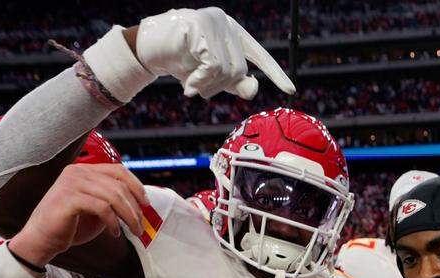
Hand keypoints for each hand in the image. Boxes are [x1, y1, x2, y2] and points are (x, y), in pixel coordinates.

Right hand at [8, 164, 147, 266]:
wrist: (41, 240)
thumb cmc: (69, 225)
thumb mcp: (95, 208)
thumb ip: (112, 200)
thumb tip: (140, 201)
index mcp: (84, 170)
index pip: (118, 170)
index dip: (136, 186)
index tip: (146, 204)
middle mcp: (77, 172)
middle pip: (118, 185)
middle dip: (134, 207)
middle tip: (140, 225)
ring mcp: (71, 184)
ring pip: (113, 196)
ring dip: (128, 216)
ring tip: (132, 231)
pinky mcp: (68, 199)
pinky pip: (102, 208)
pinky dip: (113, 222)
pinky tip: (114, 232)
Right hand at [135, 7, 294, 99]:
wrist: (148, 49)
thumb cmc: (180, 61)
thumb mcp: (210, 76)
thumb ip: (233, 84)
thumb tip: (253, 89)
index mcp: (234, 34)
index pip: (260, 56)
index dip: (275, 73)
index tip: (291, 90)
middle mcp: (226, 24)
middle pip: (240, 70)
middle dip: (220, 88)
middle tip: (199, 92)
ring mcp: (214, 23)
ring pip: (228, 70)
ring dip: (208, 87)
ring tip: (191, 87)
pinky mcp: (200, 26)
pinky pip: (213, 65)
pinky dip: (201, 82)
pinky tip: (187, 86)